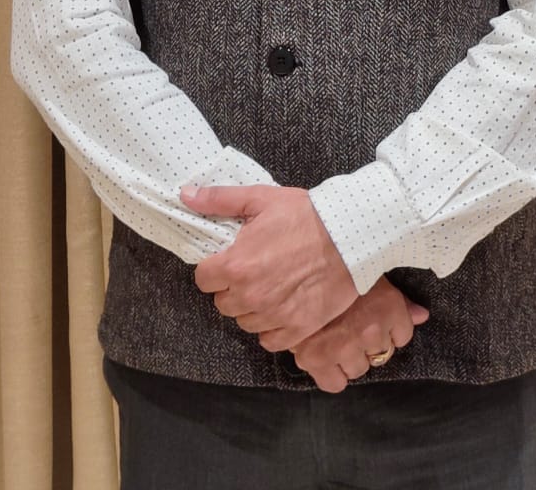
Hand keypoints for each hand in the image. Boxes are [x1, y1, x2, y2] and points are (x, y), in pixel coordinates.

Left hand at [182, 184, 359, 349]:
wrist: (350, 236)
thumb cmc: (306, 215)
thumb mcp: (261, 198)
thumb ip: (220, 200)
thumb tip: (186, 196)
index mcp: (236, 265)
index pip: (203, 279)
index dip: (215, 268)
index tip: (231, 259)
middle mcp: (250, 296)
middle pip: (223, 302)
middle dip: (234, 287)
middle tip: (256, 269)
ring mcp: (273, 316)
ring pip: (245, 321)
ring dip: (253, 307)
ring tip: (273, 285)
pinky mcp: (296, 329)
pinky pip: (269, 339)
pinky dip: (273, 326)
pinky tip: (284, 306)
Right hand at [289, 277, 429, 392]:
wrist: (297, 265)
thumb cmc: (336, 266)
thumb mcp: (370, 274)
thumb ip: (399, 300)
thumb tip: (422, 315)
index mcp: (388, 306)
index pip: (403, 334)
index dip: (389, 327)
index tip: (374, 316)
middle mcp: (370, 330)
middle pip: (382, 353)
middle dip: (369, 342)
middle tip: (352, 323)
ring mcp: (344, 347)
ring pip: (359, 368)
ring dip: (350, 356)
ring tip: (336, 335)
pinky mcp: (316, 359)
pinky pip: (334, 383)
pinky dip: (331, 374)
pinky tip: (326, 355)